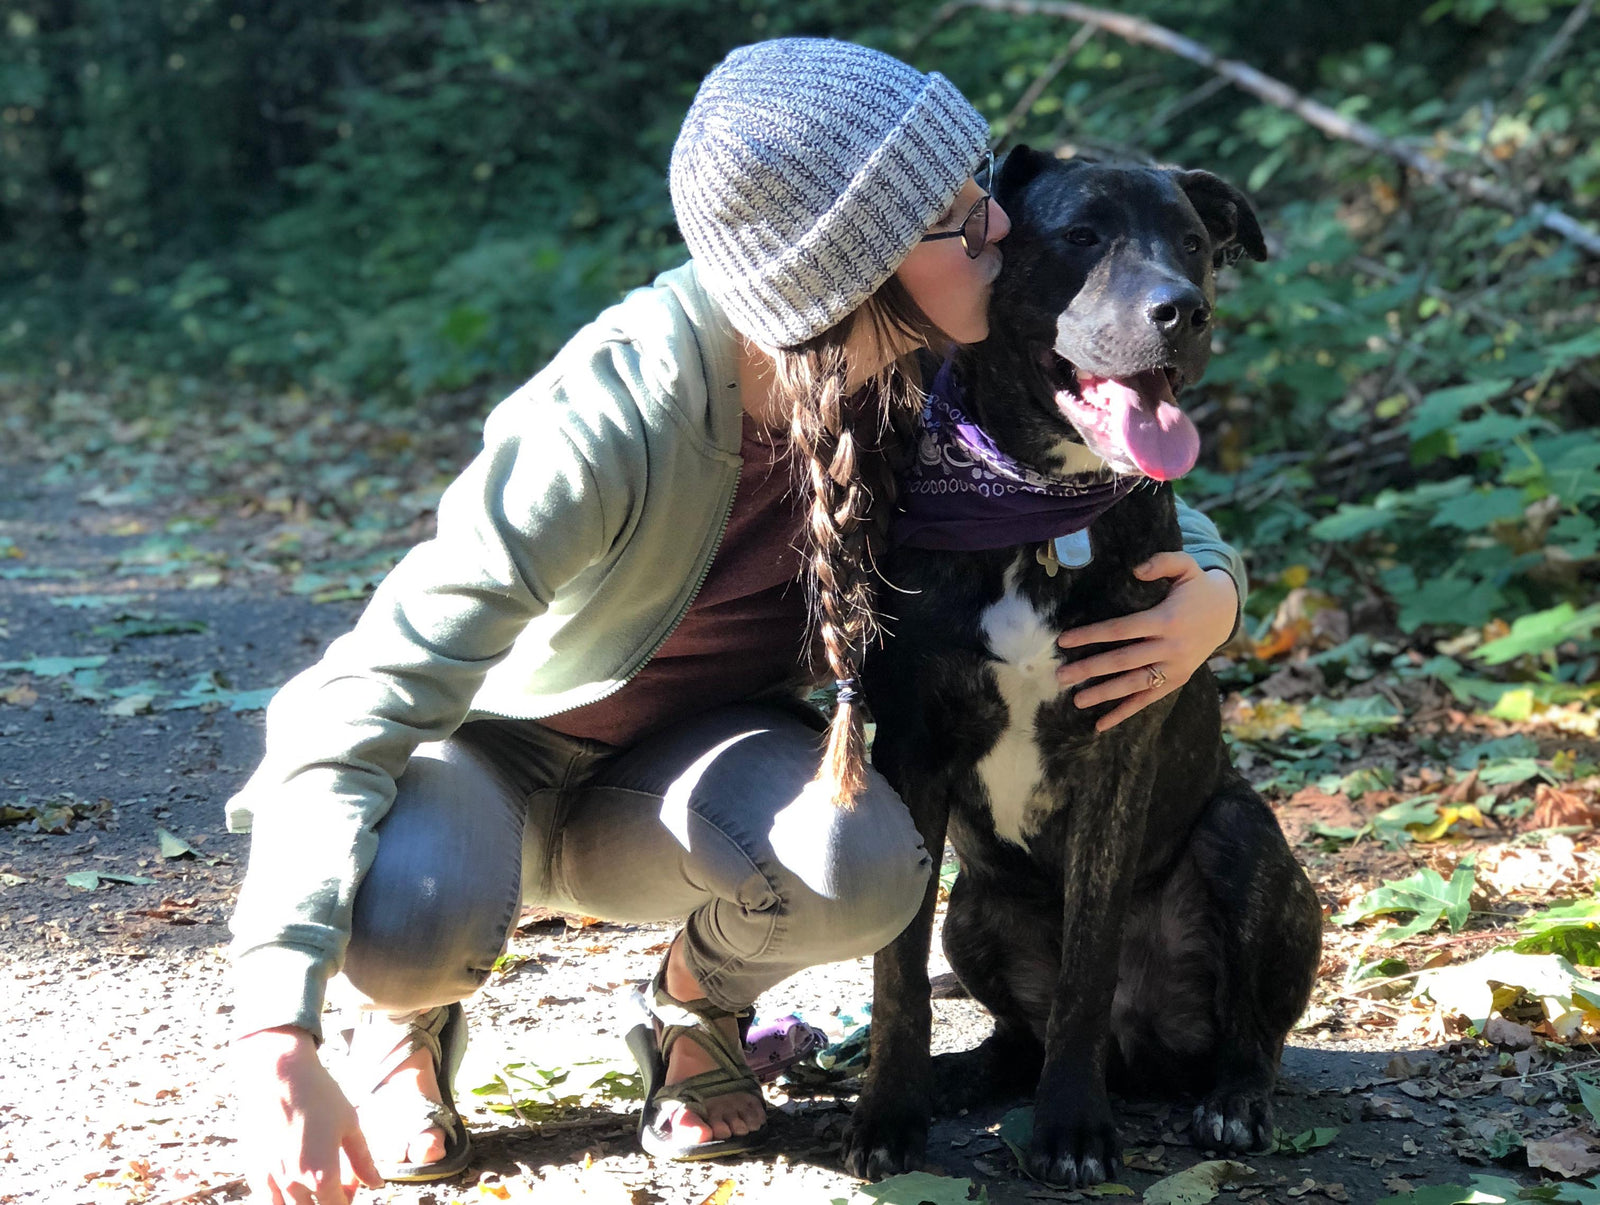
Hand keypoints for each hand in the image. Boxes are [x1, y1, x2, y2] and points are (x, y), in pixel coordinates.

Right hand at [233, 1026, 382, 1204]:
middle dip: (329, 1202)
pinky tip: (293, 1179)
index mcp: (322, 1174)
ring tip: (314, 1183)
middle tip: (337, 1183)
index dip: (349, 1198)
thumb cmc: (319, 1096)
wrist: (279, 1075)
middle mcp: (294, 1184)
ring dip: (304, 1204)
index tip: (353, 1183)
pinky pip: (267, 1200)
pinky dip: (281, 1199)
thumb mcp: (350, 1125)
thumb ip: (363, 1160)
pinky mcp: (253, 1171)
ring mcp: (270, 1179)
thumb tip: (376, 1184)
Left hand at [1055, 553, 1238, 731]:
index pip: (1121, 630)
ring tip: (1076, 699)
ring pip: (1134, 684)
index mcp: (1167, 620)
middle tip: (1060, 676)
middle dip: (1090, 669)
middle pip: (1123, 661)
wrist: (1226, 613)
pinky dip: (1125, 712)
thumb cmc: (1196, 587)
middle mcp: (1170, 647)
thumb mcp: (1186, 566)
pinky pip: (1148, 699)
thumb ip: (1162, 562)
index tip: (1064, 641)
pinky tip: (1102, 724)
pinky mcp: (1177, 680)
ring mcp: (1175, 668)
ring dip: (1104, 694)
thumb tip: (1136, 570)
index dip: (1092, 635)